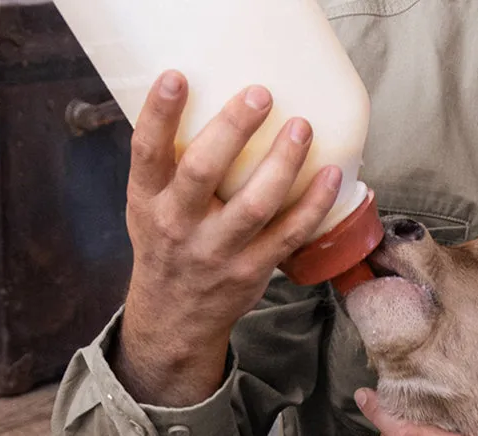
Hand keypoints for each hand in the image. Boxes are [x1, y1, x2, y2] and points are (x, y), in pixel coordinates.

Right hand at [116, 71, 341, 406]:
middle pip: (204, 171)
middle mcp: (179, 225)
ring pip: (255, 204)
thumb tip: (203, 97)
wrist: (176, 317)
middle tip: (261, 94)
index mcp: (147, 201)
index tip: (177, 76)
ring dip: (283, 163)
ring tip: (302, 128)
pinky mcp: (252, 271)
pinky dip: (313, 205)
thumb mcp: (147, 206)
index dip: (159, 113)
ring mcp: (218, 251)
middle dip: (233, 130)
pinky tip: (330, 175)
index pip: (146, 152)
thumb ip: (168, 165)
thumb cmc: (167, 246)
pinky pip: (289, 234)